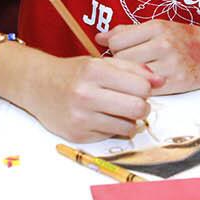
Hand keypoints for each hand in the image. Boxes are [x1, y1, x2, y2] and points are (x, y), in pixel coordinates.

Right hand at [27, 56, 164, 142]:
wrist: (38, 86)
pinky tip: (101, 118)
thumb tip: (162, 81)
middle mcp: (86, 95)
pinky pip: (111, 135)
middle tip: (133, 102)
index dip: (146, 89)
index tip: (138, 88)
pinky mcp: (78, 135)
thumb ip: (133, 69)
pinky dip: (112, 128)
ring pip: (128, 127)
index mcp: (94, 71)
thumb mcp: (100, 63)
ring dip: (129, 120)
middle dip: (142, 107)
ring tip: (117, 111)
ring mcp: (81, 117)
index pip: (142, 87)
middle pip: (138, 108)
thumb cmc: (73, 73)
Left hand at [95, 20, 199, 94]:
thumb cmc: (183, 38)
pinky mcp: (177, 82)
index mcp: (156, 27)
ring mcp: (170, 64)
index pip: (116, 41)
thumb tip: (99, 37)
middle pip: (122, 59)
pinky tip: (148, 83)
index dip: (115, 48)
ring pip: (132, 75)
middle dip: (121, 64)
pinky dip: (143, 88)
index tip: (121, 51)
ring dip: (131, 77)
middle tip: (129, 65)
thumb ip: (127, 31)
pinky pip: (147, 88)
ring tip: (137, 74)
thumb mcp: (158, 27)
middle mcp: (163, 44)